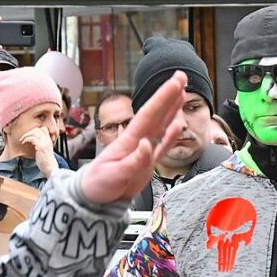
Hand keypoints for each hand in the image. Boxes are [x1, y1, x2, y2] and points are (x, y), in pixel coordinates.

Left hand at [21, 127, 58, 177]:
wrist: (50, 167)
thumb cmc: (46, 160)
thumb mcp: (45, 150)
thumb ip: (41, 144)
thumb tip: (34, 141)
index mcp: (48, 140)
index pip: (43, 129)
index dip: (35, 131)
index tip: (30, 136)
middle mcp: (47, 140)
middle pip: (37, 129)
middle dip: (29, 132)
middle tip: (23, 138)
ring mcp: (44, 142)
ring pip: (34, 132)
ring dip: (26, 135)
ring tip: (22, 140)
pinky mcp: (40, 146)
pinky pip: (32, 138)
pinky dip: (26, 139)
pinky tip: (23, 143)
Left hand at [80, 71, 186, 203]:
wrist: (94, 199)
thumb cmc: (99, 185)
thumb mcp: (115, 175)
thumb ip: (134, 161)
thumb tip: (147, 144)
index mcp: (129, 140)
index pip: (149, 114)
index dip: (162, 98)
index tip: (174, 83)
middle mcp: (137, 141)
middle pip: (156, 114)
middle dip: (169, 95)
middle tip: (182, 77)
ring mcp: (143, 151)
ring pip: (161, 126)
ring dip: (171, 109)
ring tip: (182, 93)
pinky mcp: (147, 164)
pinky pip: (162, 147)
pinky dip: (171, 136)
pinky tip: (178, 125)